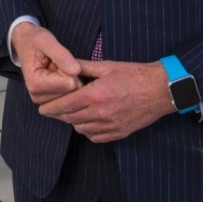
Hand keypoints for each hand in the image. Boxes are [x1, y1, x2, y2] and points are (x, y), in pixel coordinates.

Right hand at [11, 24, 82, 105]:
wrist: (24, 42)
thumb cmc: (34, 40)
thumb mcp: (46, 40)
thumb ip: (60, 54)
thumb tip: (76, 71)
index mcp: (36, 84)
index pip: (70, 83)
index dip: (70, 68)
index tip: (60, 57)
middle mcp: (38, 96)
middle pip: (72, 91)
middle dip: (72, 75)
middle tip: (60, 61)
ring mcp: (44, 101)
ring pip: (73, 94)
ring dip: (71, 78)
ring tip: (58, 67)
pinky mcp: (49, 101)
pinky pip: (70, 95)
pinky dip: (70, 83)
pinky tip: (60, 74)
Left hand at [38, 59, 173, 141]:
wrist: (161, 90)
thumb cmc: (134, 75)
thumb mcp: (106, 66)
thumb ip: (84, 67)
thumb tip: (65, 64)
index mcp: (95, 95)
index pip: (64, 105)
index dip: (50, 107)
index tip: (41, 108)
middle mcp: (100, 113)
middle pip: (70, 118)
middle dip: (58, 114)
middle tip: (51, 109)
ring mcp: (110, 125)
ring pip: (81, 129)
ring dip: (73, 121)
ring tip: (71, 112)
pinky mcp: (119, 133)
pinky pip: (95, 137)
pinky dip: (88, 131)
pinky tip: (88, 121)